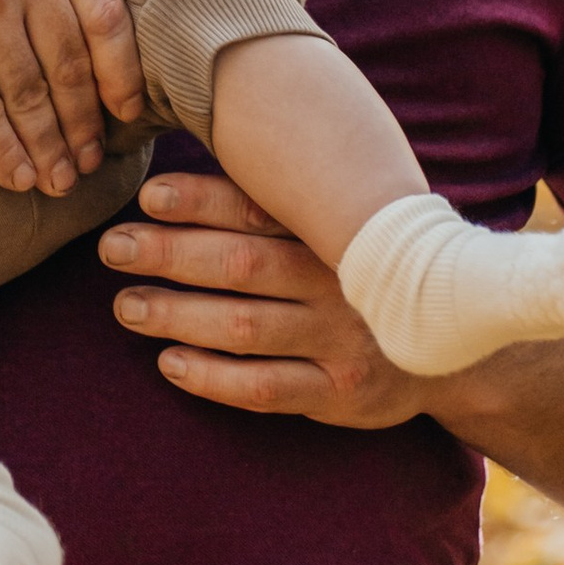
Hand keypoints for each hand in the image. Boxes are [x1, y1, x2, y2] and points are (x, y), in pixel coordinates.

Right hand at [0, 0, 144, 195]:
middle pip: (72, 63)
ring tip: (57, 181)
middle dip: (85, 123)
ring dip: (48, 148)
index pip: (105, 11)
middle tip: (92, 161)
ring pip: (30, 94)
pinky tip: (13, 177)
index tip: (126, 110)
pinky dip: (1, 151)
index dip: (121, 71)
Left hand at [97, 166, 431, 426]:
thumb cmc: (363, 271)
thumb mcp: (338, 227)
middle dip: (169, 254)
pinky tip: (170, 363)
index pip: (258, 208)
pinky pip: (266, 388)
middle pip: (241, 265)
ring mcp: (341, 340)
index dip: (200, 200)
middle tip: (113, 248)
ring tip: (127, 305)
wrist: (450, 344)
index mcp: (332, 230)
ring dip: (177, 315)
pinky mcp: (341, 393)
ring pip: (244, 327)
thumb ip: (280, 202)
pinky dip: (212, 377)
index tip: (148, 196)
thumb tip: (184, 171)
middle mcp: (338, 281)